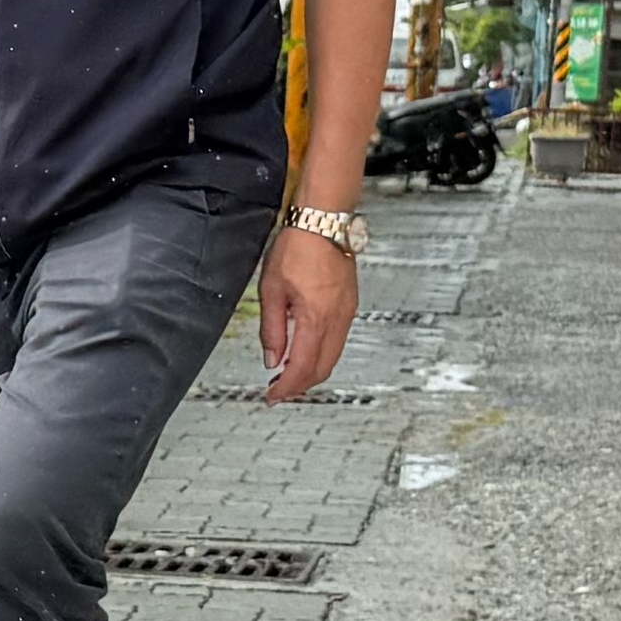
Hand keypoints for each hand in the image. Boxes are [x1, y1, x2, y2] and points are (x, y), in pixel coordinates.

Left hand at [256, 224, 357, 402]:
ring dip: (310, 371)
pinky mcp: (350, 305)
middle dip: (300, 385)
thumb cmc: (296, 249)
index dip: (286, 388)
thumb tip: (271, 360)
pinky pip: (338, 340)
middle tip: (277, 391)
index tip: (271, 397)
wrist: (323, 223)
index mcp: (316, 318)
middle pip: (322, 367)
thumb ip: (272, 329)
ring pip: (332, 356)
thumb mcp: (270, 290)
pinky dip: (321, 354)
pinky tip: (303, 352)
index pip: (302, 366)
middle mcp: (338, 319)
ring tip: (286, 375)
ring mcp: (348, 312)